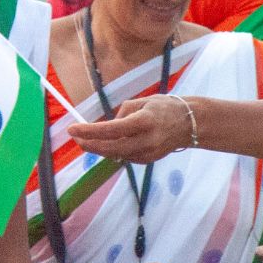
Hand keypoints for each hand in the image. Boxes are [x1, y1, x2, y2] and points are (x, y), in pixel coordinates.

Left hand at [66, 94, 191, 164]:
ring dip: (101, 147)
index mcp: (145, 121)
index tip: (73, 129)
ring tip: (91, 138)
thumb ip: (123, 114)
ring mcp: (148, 153)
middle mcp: (147, 140)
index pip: (111, 129)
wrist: (190, 124)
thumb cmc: (164, 107)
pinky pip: (125, 156)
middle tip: (76, 139)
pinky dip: (115, 149)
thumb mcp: (142, 102)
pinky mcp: (148, 160)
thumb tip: (107, 127)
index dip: (89, 131)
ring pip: (116, 154)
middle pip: (111, 148)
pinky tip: (113, 142)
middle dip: (90, 145)